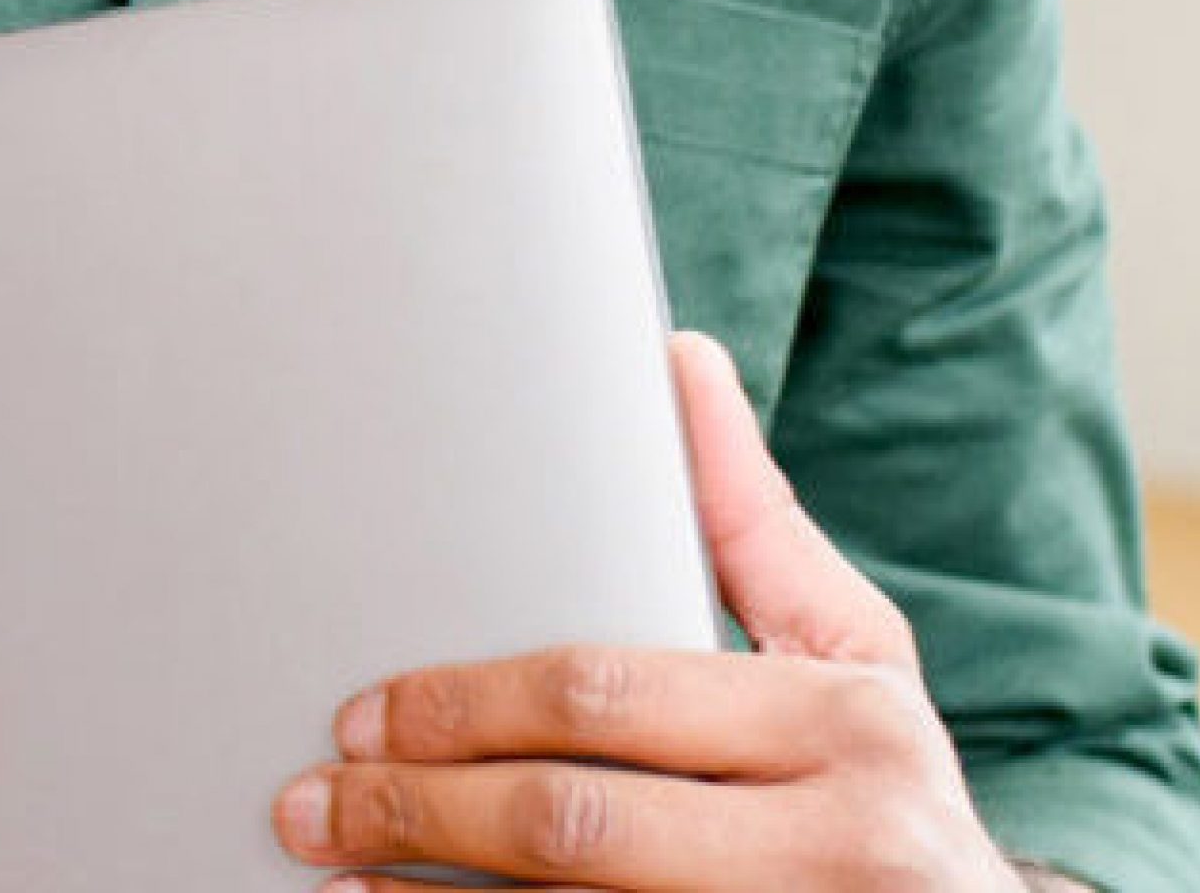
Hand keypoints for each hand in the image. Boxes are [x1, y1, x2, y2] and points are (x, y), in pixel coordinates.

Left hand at [270, 332, 1022, 889]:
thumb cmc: (883, 784)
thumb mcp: (849, 655)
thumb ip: (750, 524)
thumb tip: (678, 357)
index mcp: (848, 722)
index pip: (605, 694)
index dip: (461, 704)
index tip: (363, 711)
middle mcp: (843, 844)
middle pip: (574, 821)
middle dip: (421, 805)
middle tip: (316, 797)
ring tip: (336, 866)